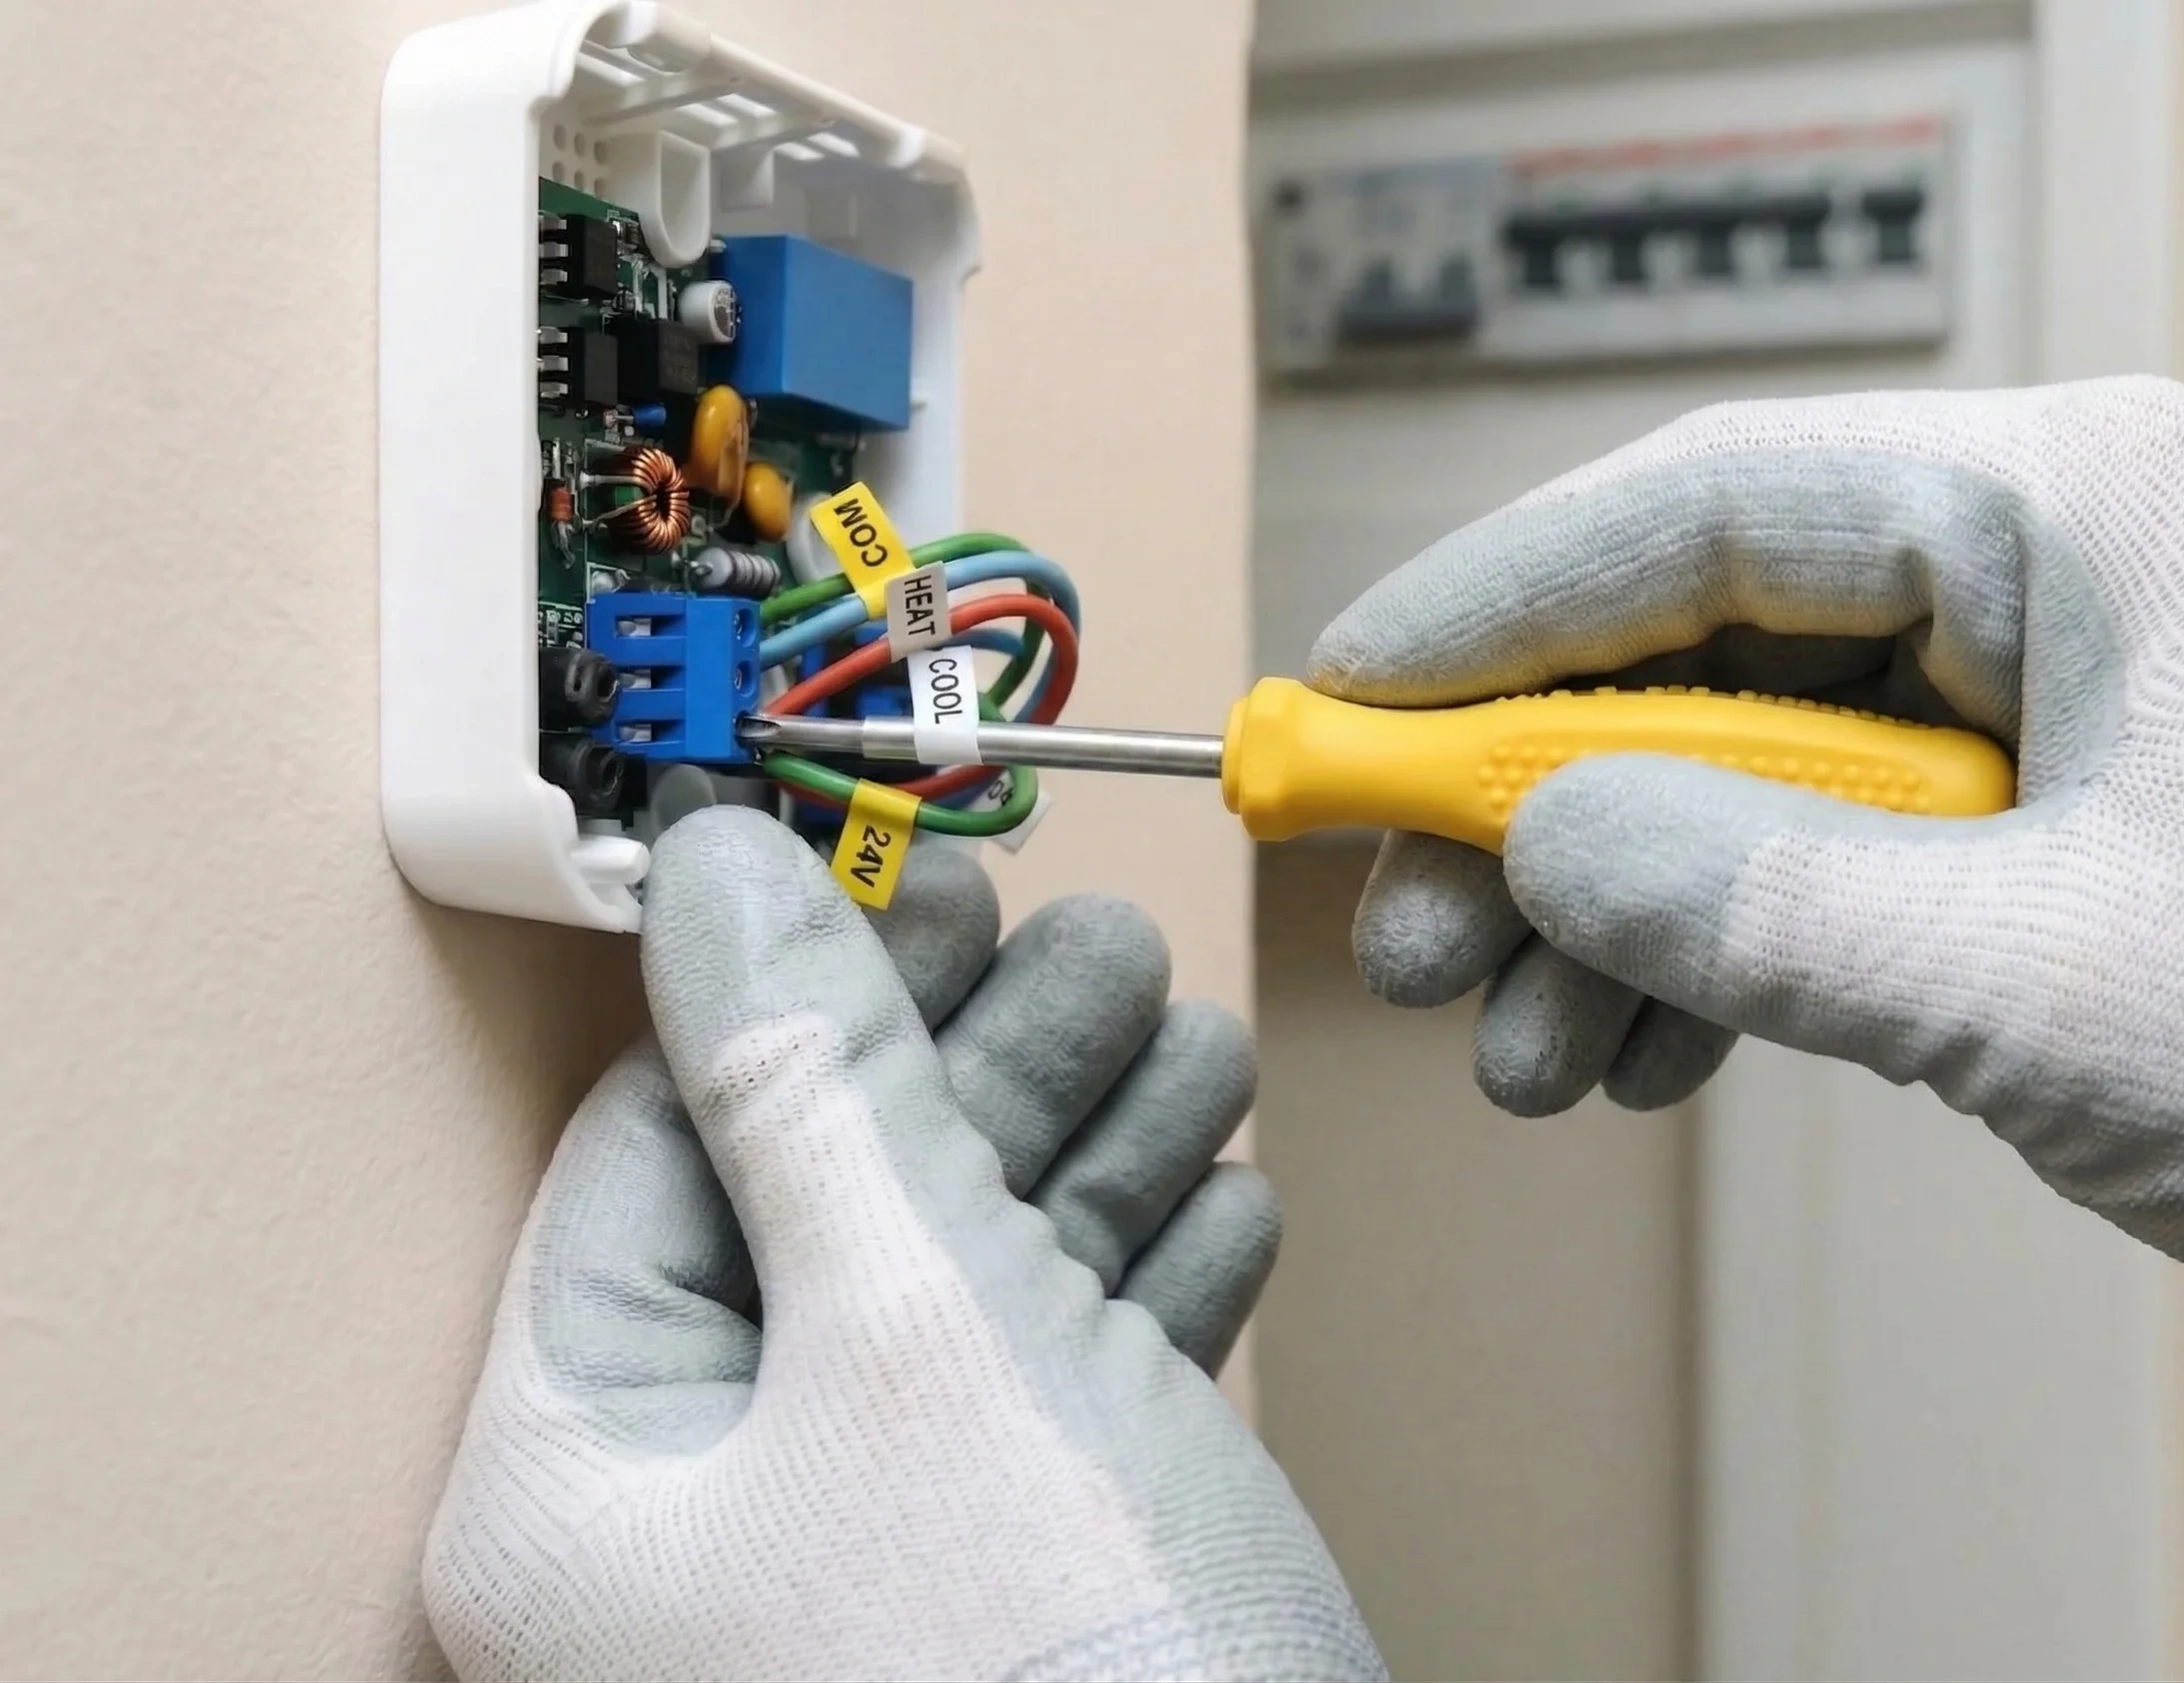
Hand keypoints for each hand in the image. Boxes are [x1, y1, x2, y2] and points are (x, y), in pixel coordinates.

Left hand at [423, 809, 1379, 1681]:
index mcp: (585, 1480)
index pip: (655, 1150)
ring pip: (963, 1290)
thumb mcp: (919, 1326)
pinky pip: (1054, 1390)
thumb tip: (719, 872)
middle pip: (833, 1207)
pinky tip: (1216, 1196)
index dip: (790, 988)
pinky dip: (1139, 1283)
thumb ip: (815, 1086)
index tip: (907, 875)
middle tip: (1096, 947)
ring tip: (1189, 1042)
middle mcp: (700, 1534)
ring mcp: (863, 1564)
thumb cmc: (1060, 1682)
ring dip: (1087, 1155)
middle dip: (986, 1068)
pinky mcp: (1010, 1586)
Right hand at [1311, 377, 2183, 1348]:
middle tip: (1408, 945)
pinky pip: (1815, 843)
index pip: (1702, 504)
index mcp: (2066, 504)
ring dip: (1609, 907)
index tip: (1340, 701)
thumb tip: (1526, 844)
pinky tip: (1634, 1052)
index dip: (1490, 607)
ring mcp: (2037, 682)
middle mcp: (2040, 558)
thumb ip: (1750, 901)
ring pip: (1738, 756)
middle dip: (1536, 805)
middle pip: (1695, 637)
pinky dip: (1712, 947)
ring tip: (1517, 1054)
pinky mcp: (2035, 802)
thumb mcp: (2032, 982)